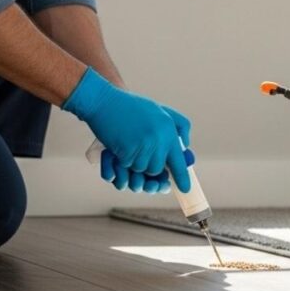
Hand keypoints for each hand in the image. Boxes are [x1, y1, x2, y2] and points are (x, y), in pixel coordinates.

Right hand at [64, 68, 191, 192]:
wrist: (104, 101)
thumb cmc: (129, 106)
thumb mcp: (158, 111)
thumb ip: (176, 127)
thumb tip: (185, 146)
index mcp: (168, 128)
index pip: (178, 159)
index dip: (182, 177)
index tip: (185, 189)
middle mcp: (159, 138)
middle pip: (157, 169)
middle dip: (147, 165)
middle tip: (138, 151)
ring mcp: (143, 145)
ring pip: (142, 169)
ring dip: (133, 162)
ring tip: (127, 144)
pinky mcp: (127, 150)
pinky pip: (127, 165)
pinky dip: (122, 159)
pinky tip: (119, 144)